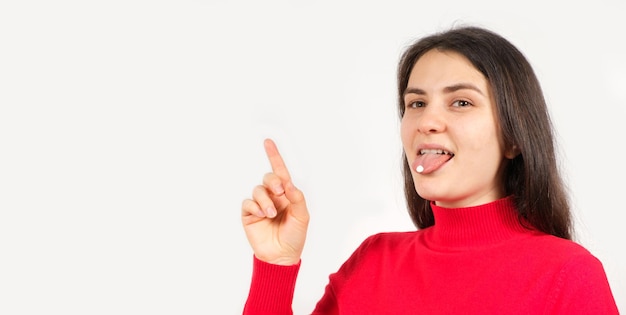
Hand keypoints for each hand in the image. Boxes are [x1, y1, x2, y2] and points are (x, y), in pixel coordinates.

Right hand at [241, 139, 309, 265]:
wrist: (281, 256)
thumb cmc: (295, 236)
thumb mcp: (302, 216)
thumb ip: (297, 197)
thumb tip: (288, 183)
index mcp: (287, 195)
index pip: (280, 172)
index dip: (274, 156)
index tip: (268, 142)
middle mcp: (273, 197)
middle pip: (268, 177)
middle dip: (273, 181)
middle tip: (280, 192)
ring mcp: (260, 205)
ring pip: (257, 190)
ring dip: (265, 200)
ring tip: (271, 214)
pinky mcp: (249, 215)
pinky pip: (248, 203)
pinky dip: (255, 207)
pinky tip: (262, 216)